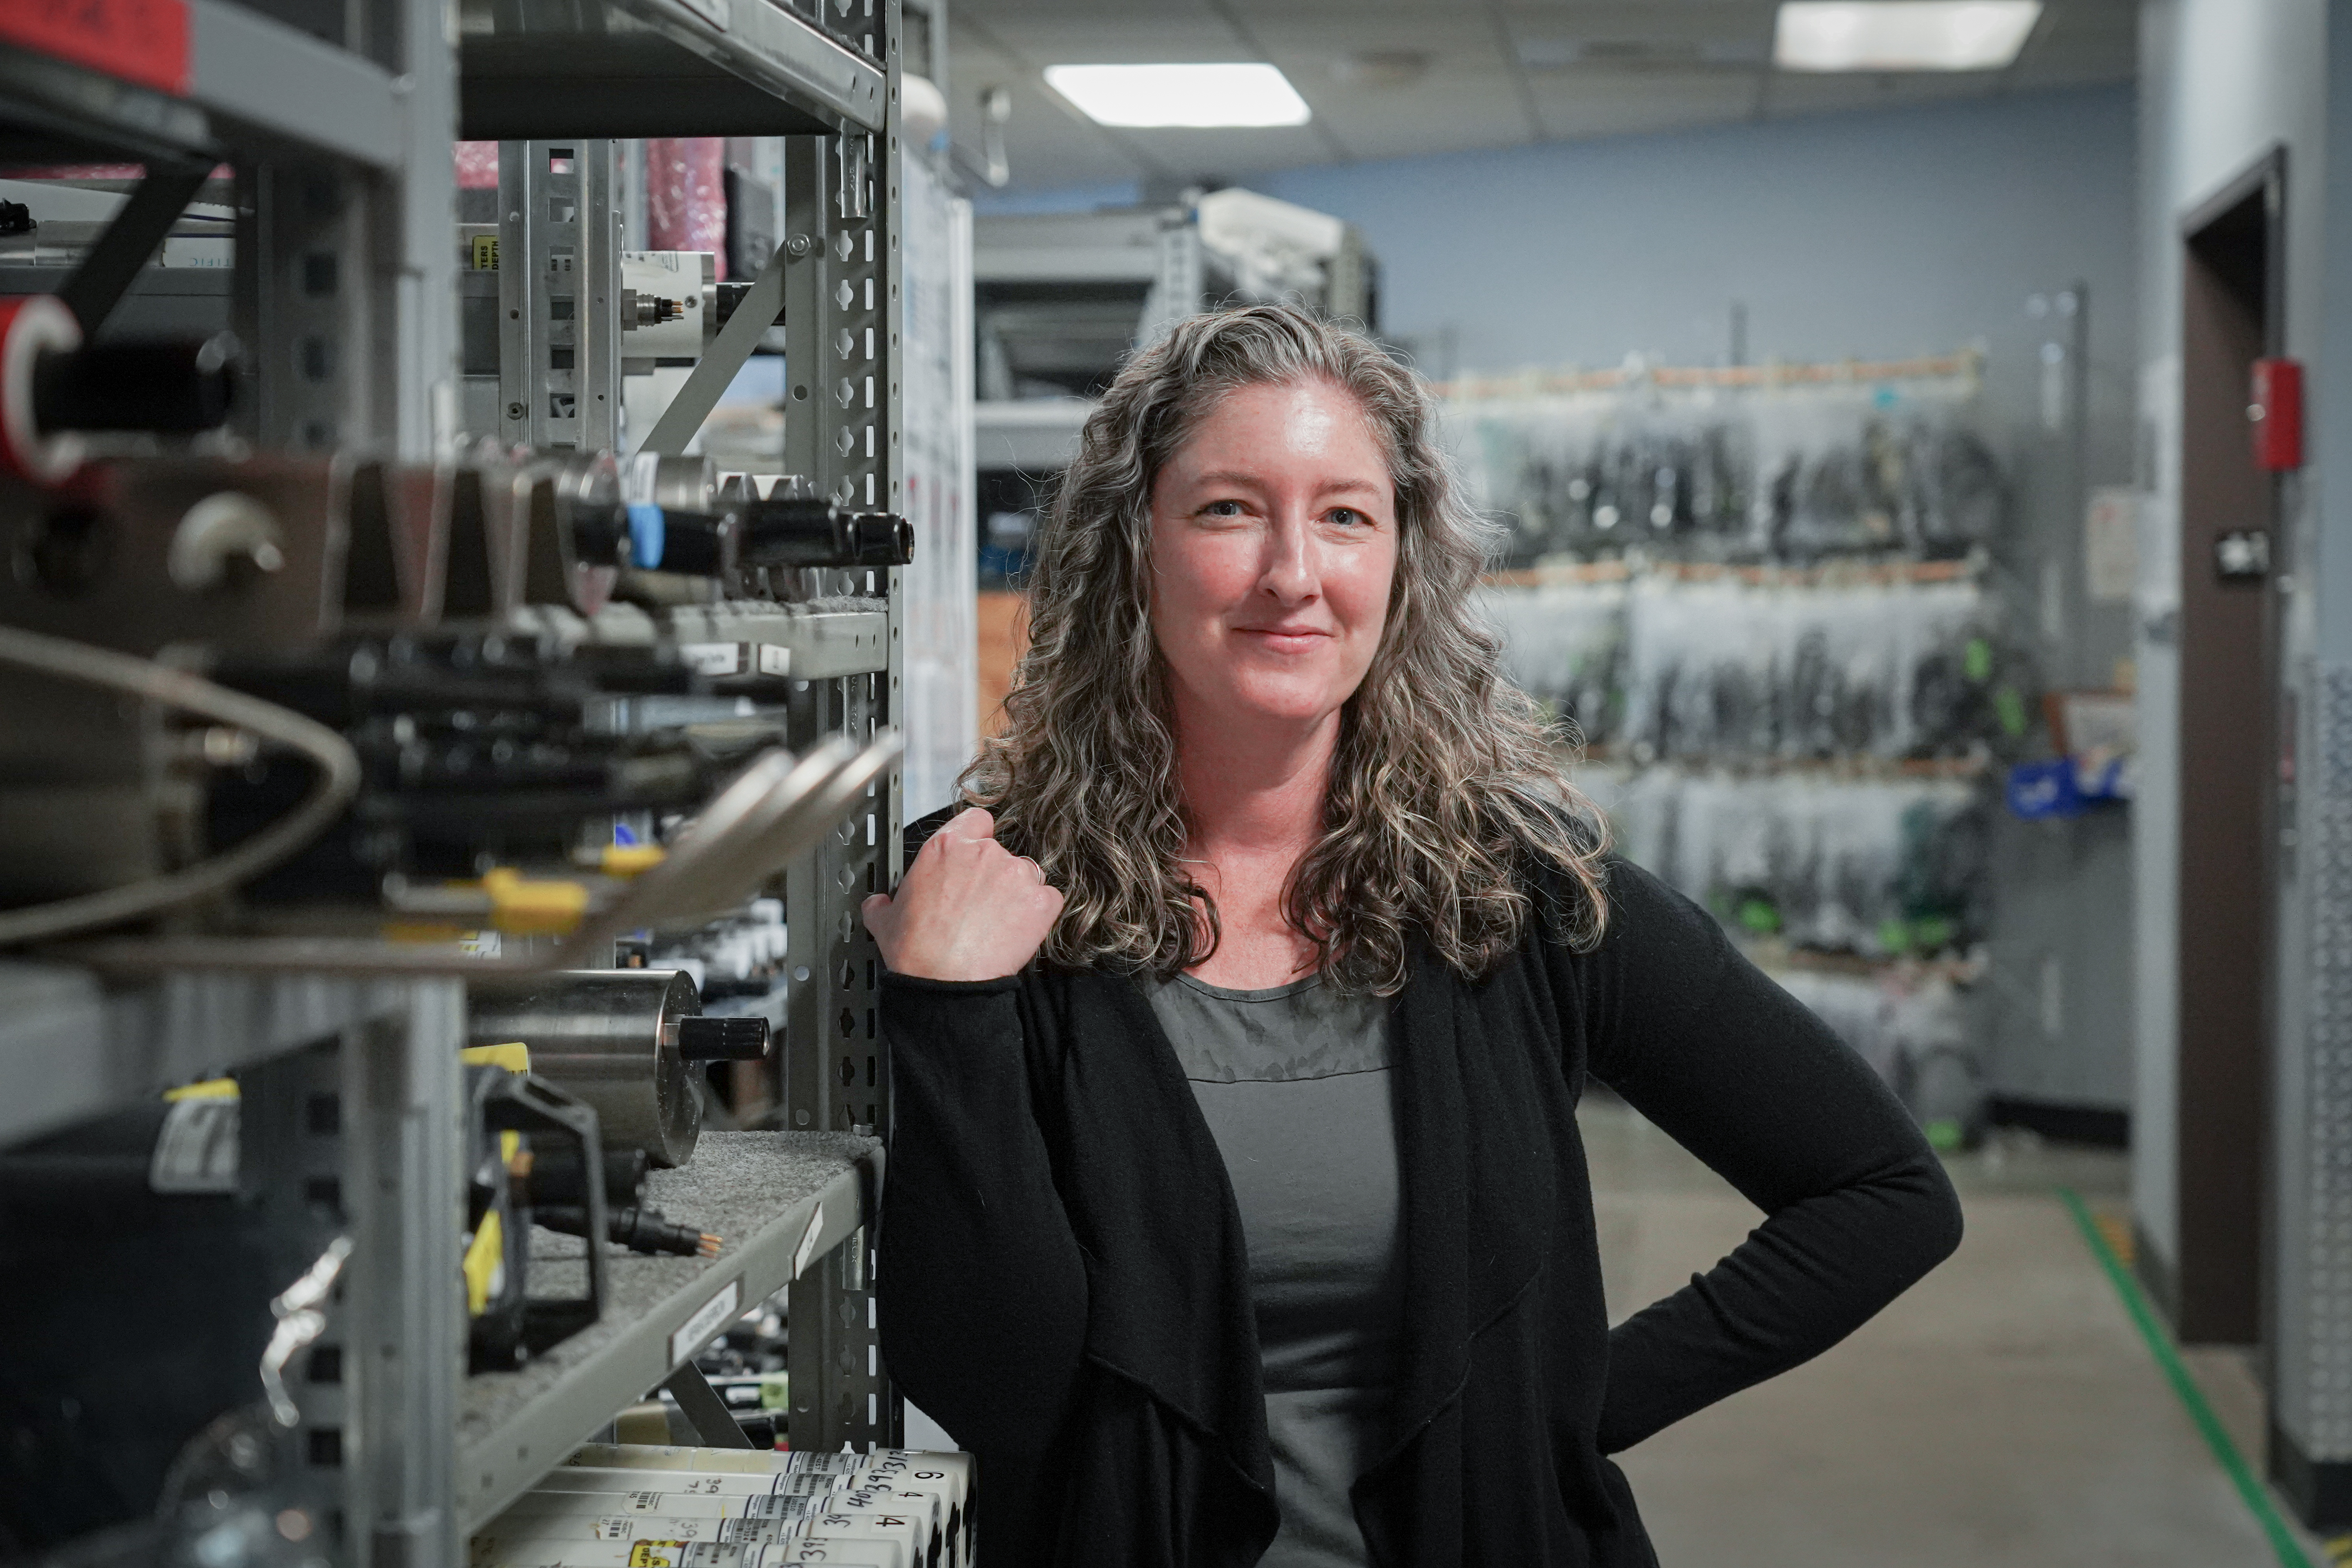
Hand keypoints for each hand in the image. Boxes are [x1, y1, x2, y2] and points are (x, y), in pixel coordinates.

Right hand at [863, 808, 1065, 980]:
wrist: (944, 982)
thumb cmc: (916, 952)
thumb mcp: (883, 921)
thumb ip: (883, 903)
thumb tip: (877, 905)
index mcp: (946, 848)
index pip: (976, 820)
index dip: (978, 837)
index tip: (975, 856)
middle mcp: (984, 853)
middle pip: (1000, 852)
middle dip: (993, 875)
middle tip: (980, 905)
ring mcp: (1016, 875)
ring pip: (1026, 874)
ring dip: (1017, 893)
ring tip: (999, 923)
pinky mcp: (1040, 902)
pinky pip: (1049, 899)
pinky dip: (1040, 913)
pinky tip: (1021, 930)